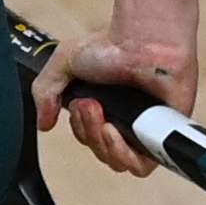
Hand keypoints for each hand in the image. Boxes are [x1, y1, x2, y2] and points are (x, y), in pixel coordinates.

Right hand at [31, 23, 194, 175]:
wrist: (142, 39)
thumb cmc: (114, 43)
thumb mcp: (64, 62)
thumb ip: (45, 91)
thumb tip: (43, 122)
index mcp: (105, 107)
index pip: (88, 139)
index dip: (81, 130)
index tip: (79, 106)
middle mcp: (125, 119)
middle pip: (101, 153)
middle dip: (90, 134)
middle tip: (92, 107)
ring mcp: (144, 128)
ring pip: (119, 163)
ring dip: (104, 145)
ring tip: (105, 119)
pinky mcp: (162, 134)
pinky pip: (142, 165)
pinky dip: (126, 155)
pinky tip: (118, 131)